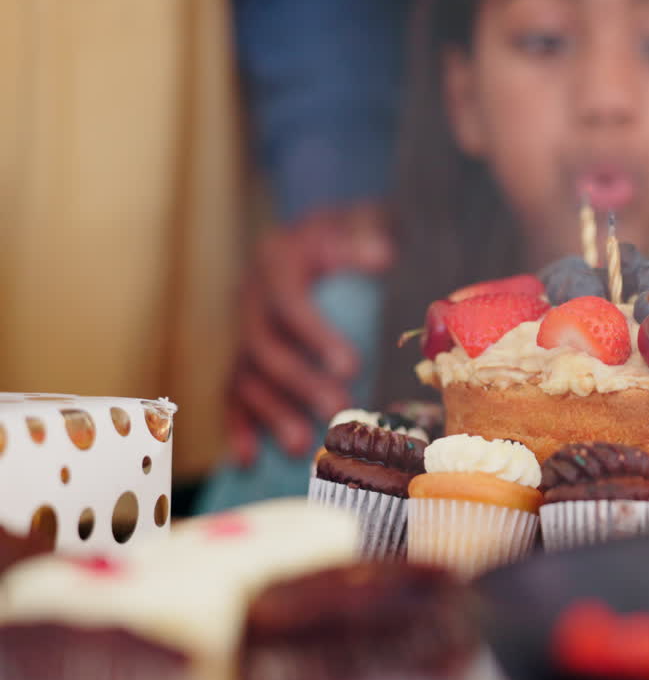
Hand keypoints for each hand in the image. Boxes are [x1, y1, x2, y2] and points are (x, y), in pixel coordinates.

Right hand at [227, 204, 392, 464]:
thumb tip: (381, 256)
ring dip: (271, 413)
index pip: (289, 302)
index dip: (315, 336)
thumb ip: (367, 237)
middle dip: (300, 383)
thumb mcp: (363, 220)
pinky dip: (240, 425)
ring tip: (301, 446)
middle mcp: (251, 297)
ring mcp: (244, 328)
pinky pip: (235, 393)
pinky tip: (250, 459)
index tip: (351, 365)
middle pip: (265, 347)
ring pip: (247, 376)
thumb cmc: (351, 231)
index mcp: (277, 262)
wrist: (323, 232)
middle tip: (338, 410)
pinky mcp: (245, 356)